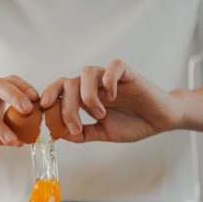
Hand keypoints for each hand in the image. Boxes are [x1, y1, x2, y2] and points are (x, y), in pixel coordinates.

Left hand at [40, 59, 183, 142]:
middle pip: (69, 83)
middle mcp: (94, 84)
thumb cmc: (132, 124)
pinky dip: (108, 81)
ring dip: (88, 96)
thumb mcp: (102, 133)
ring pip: (86, 72)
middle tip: (75, 126)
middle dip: (66, 106)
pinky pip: (112, 67)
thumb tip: (58, 134)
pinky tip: (112, 97)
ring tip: (100, 114)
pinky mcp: (127, 73)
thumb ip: (82, 133)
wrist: (159, 120)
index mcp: (84, 97)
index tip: (43, 112)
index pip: (60, 89)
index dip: (49, 96)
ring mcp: (109, 77)